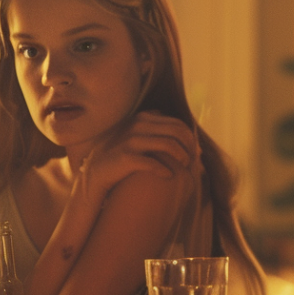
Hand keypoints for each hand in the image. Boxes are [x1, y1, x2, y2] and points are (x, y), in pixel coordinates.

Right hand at [77, 112, 199, 198]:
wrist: (98, 173)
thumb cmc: (126, 157)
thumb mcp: (143, 140)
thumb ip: (162, 134)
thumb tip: (195, 143)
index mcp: (144, 118)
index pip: (178, 124)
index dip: (191, 139)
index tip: (195, 153)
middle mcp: (138, 125)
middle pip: (177, 132)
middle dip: (189, 147)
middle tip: (191, 161)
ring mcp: (130, 139)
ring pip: (168, 144)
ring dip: (181, 157)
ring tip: (183, 168)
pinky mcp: (125, 156)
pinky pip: (153, 162)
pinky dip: (164, 170)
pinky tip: (168, 176)